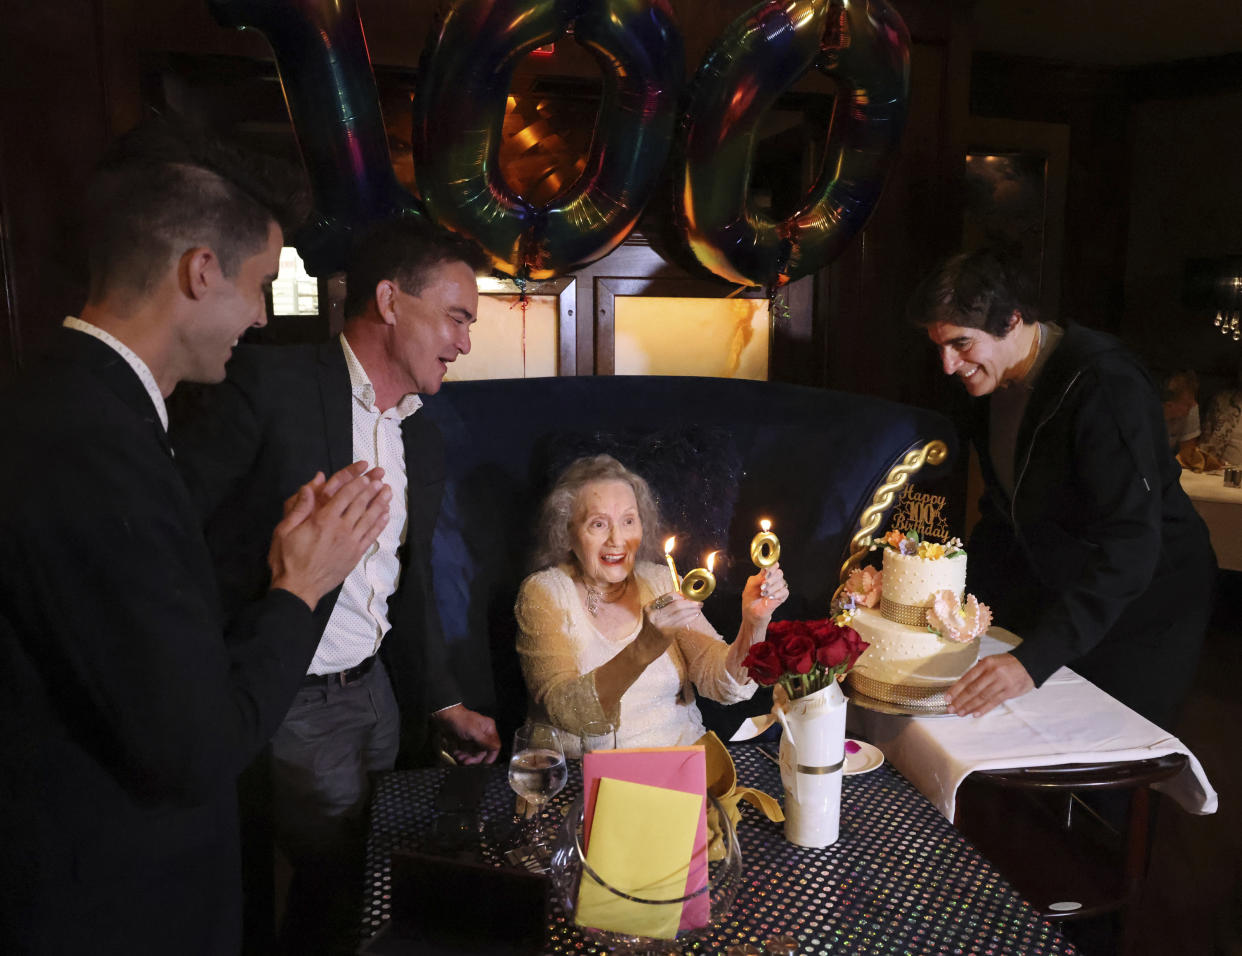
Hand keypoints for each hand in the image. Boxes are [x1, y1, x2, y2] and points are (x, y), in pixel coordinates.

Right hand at [268, 461, 390, 609]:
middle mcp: (341, 529)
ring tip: (388, 492)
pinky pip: (371, 536)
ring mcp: (351, 543)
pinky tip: (386, 515)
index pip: (344, 497)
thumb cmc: (287, 559)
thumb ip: (298, 508)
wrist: (298, 589)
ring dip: (380, 503)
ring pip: (369, 519)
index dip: (356, 484)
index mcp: (323, 521)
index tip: (366, 477)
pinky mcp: (356, 555)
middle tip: (381, 479)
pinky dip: (380, 524)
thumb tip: (309, 487)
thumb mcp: (284, 530)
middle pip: (360, 505)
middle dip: (372, 490)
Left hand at [433, 704, 500, 764]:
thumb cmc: (460, 720)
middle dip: (475, 758)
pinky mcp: (466, 741)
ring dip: (467, 757)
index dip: (491, 755)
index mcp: (488, 728)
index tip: (485, 763)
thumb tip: (496, 748)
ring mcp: (474, 738)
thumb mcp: (474, 731)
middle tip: (467, 761)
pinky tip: (457, 753)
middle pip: (484, 751)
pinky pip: (467, 752)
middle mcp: (483, 734)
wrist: (445, 716)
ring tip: (460, 758)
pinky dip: (462, 754)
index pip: (494, 745)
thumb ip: (486, 742)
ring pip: (475, 753)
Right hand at [636, 592, 700, 663]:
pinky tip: (695, 616)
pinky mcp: (666, 632)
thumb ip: (665, 607)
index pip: (669, 596)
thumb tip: (683, 597)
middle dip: (690, 603)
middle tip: (699, 603)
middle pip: (676, 605)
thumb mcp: (653, 616)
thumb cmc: (651, 631)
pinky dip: (690, 618)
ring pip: (680, 613)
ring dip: (692, 610)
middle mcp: (654, 614)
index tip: (689, 597)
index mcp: (649, 607)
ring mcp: (660, 623)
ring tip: (698, 609)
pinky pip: (681, 622)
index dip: (681, 596)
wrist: (643, 648)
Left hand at [742, 563, 788, 625]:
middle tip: (763, 585)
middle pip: (779, 573)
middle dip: (771, 578)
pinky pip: (784, 591)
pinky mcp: (782, 597)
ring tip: (763, 594)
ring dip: (772, 588)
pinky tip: (769, 597)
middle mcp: (773, 580)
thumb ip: (757, 577)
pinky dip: (777, 594)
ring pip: (782, 582)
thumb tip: (764, 568)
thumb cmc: (750, 600)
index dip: (771, 567)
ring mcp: (778, 588)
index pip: (773, 566)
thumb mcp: (750, 587)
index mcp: (765, 576)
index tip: (766, 571)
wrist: (752, 614)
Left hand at [944, 653, 1034, 716]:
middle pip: (973, 690)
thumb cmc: (1006, 664)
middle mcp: (992, 673)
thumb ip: (978, 673)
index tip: (947, 697)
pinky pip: (994, 702)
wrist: (1029, 664)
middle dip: (960, 700)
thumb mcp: (990, 662)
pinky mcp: (1009, 692)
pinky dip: (983, 709)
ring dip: (969, 706)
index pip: (967, 678)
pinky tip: (975, 713)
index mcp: (985, 664)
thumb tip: (962, 686)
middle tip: (951, 708)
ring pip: (982, 697)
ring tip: (960, 713)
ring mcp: (1001, 683)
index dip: (956, 689)